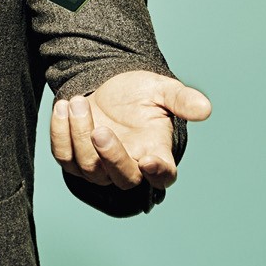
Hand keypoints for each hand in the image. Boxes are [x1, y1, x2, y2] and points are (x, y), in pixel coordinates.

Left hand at [51, 70, 210, 191]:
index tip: (150, 160)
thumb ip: (181, 100)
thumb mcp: (162, 90)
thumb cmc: (140, 93)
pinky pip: (63, 156)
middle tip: (101, 130)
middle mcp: (130, 166)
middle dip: (111, 157)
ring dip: (80, 135)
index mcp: (157, 153)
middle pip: (123, 179)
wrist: (108, 87)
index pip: (163, 176)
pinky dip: (60, 133)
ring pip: (88, 167)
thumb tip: (205, 109)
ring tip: (78, 102)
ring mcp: (100, 166)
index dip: (158, 173)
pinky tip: (62, 107)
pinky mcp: (75, 158)